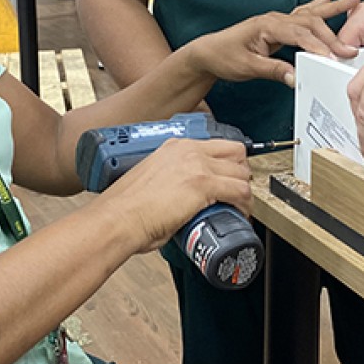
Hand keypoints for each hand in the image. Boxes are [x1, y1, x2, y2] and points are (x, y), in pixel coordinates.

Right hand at [100, 138, 251, 251]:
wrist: (118, 219)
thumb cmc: (126, 208)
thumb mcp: (151, 180)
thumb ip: (170, 180)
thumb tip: (180, 197)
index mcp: (174, 146)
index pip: (216, 145)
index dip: (228, 162)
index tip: (229, 176)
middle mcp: (188, 150)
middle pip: (235, 152)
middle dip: (241, 171)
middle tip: (238, 191)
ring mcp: (197, 165)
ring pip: (241, 172)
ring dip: (244, 190)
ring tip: (239, 206)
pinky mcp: (203, 185)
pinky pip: (240, 192)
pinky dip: (245, 205)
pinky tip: (241, 215)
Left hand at [184, 0, 360, 86]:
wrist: (208, 52)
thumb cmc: (224, 56)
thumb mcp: (247, 67)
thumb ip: (273, 71)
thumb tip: (296, 77)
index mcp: (267, 26)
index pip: (299, 35)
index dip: (318, 46)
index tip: (333, 58)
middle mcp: (274, 19)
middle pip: (310, 23)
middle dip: (332, 36)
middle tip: (348, 50)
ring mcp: (277, 20)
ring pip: (310, 14)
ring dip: (333, 8)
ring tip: (354, 0)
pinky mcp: (278, 25)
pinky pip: (303, 14)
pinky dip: (319, 6)